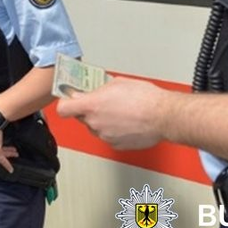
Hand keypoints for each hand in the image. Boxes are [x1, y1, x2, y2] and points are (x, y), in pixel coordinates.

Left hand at [56, 78, 171, 149]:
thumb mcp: (117, 82)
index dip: (66, 103)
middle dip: (88, 109)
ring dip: (102, 120)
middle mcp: (95, 123)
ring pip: (95, 127)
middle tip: (101, 101)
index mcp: (92, 105)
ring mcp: (105, 136)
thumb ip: (99, 88)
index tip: (71, 98)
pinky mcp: (116, 145)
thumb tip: (94, 89)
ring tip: (119, 111)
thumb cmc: (145, 99)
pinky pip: (108, 136)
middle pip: (80, 117)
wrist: (163, 116)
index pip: (63, 108)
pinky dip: (113, 130)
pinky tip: (125, 122)